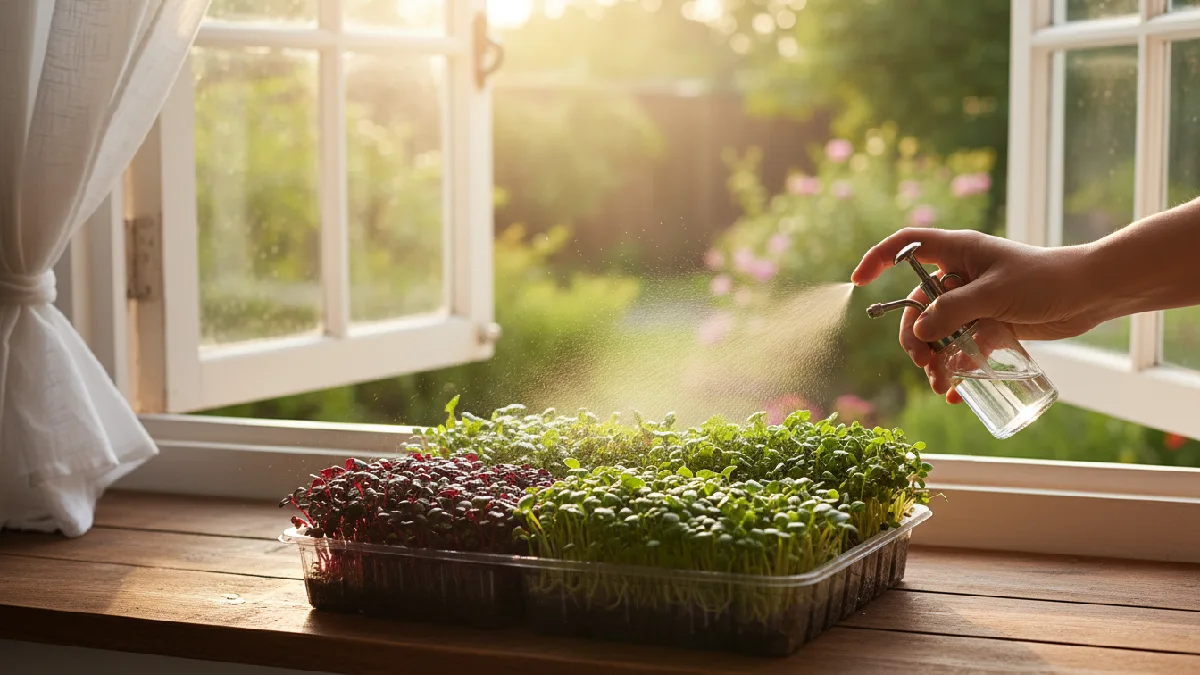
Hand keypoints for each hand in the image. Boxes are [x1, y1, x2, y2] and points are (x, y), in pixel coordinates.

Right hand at [851, 228, 1099, 401]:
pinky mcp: (990, 323)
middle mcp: (959, 275)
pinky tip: (958, 390)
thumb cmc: (1045, 280)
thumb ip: (952, 311)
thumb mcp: (994, 294)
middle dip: (914, 336)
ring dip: (934, 359)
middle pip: (917, 304)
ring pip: (938, 331)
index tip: (858, 283)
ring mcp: (974, 301)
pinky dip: (957, 367)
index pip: (905, 246)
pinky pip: (961, 346)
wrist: (1091, 294)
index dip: (877, 259)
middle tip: (923, 362)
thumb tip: (917, 332)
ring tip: (943, 385)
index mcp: (956, 251)